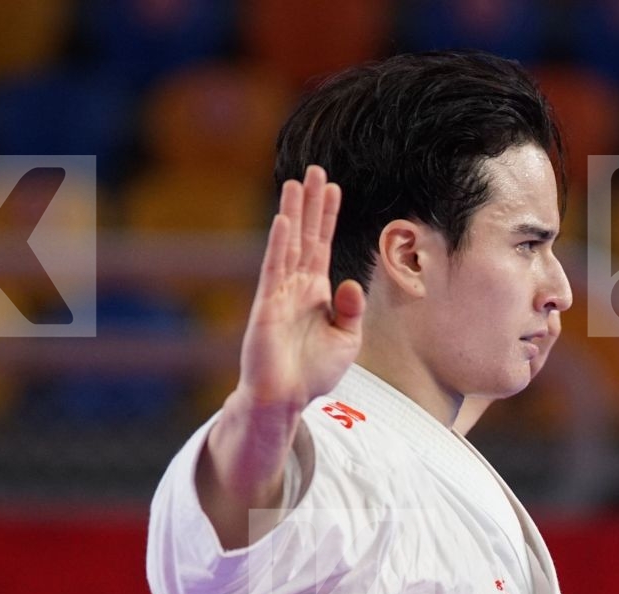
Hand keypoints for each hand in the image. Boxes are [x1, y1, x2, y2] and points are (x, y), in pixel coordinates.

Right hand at [235, 164, 365, 414]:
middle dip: (310, 204)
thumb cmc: (313, 372)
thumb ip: (351, 310)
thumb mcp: (346, 340)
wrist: (287, 398)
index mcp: (315, 292)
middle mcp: (296, 286)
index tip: (333, 187)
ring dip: (293, 214)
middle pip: (305, 235)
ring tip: (295, 182)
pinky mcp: (267, 306)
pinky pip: (274, 269)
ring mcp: (280, 292)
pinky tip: (283, 221)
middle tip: (314, 170)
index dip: (327, 216)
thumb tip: (350, 284)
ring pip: (289, 244)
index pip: (322, 245)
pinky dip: (279, 244)